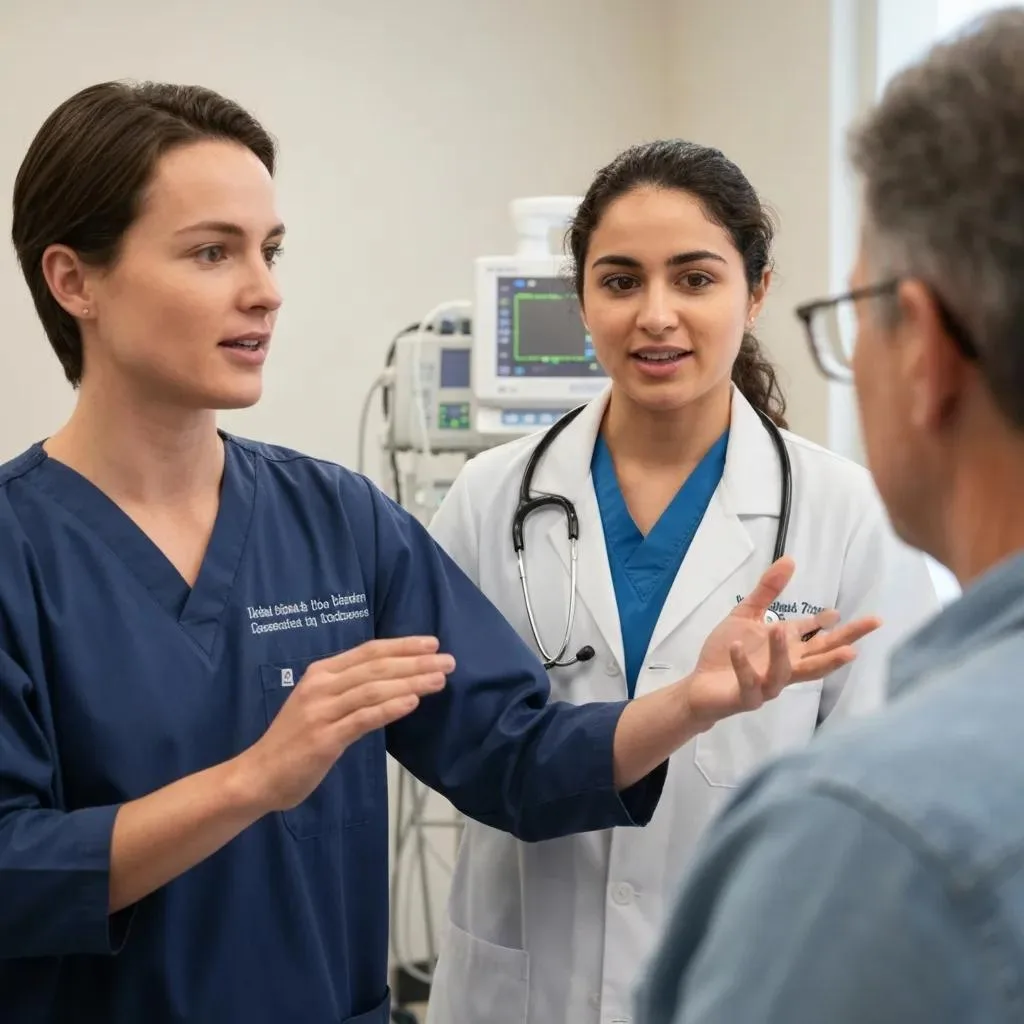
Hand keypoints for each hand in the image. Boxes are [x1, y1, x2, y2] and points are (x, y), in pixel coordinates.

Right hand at [238, 636, 453, 812]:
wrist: (257, 776)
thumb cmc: (293, 741)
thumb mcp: (319, 704)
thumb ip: (349, 690)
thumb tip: (392, 680)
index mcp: (321, 672)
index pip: (368, 651)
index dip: (402, 645)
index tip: (432, 643)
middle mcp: (321, 686)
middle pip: (376, 666)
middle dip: (415, 661)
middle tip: (447, 660)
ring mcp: (322, 711)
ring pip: (374, 688)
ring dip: (411, 681)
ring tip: (439, 679)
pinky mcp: (325, 738)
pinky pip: (364, 718)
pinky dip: (390, 707)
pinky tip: (413, 701)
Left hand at [684, 556, 880, 731]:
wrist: (701, 686)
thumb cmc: (728, 651)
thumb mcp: (747, 615)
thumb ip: (767, 591)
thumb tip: (790, 560)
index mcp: (787, 647)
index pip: (817, 637)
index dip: (831, 626)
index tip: (841, 613)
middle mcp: (785, 667)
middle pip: (820, 658)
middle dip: (844, 643)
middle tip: (870, 625)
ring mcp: (767, 684)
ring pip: (784, 671)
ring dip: (782, 651)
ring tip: (780, 629)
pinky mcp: (747, 696)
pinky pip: (749, 682)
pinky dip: (743, 665)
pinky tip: (737, 646)